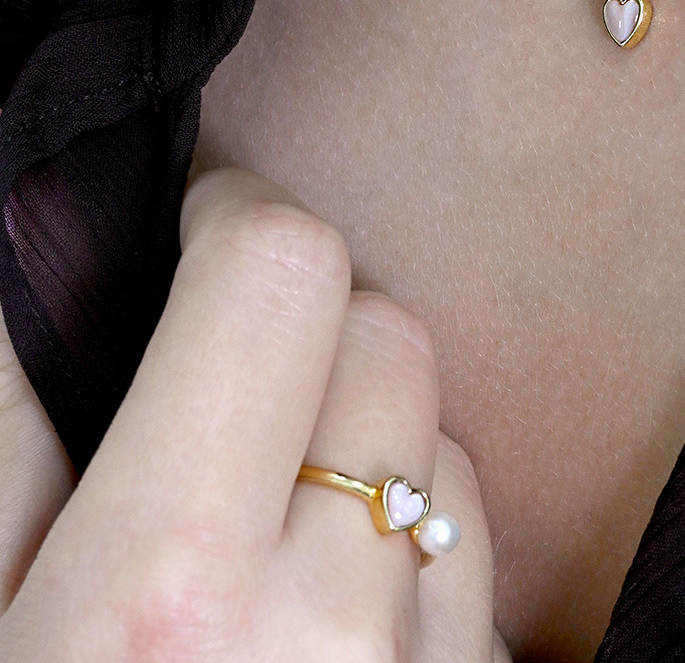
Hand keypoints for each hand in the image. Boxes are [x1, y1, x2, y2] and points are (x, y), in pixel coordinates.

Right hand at [0, 168, 509, 660]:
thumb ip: (14, 422)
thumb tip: (41, 241)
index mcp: (171, 586)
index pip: (284, 278)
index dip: (241, 219)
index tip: (211, 226)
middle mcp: (333, 621)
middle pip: (389, 339)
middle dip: (315, 323)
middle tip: (237, 374)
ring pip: (447, 444)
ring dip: (373, 440)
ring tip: (281, 511)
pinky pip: (481, 556)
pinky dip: (417, 538)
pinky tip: (337, 594)